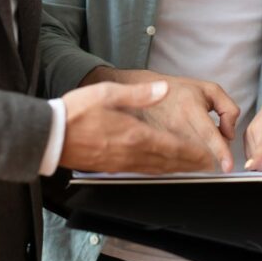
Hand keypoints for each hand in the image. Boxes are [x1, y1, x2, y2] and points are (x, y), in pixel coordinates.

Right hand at [83, 67, 240, 172]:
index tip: (211, 155)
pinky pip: (143, 171)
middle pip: (169, 161)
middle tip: (210, 166)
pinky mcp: (113, 167)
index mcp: (134, 134)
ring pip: (157, 169)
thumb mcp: (108, 93)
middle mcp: (132, 153)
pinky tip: (164, 169)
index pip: (172, 146)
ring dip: (178, 169)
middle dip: (191, 164)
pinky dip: (159, 171)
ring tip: (194, 169)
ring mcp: (122, 163)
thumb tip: (162, 89)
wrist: (50, 136)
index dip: (194, 153)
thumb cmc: (77, 112)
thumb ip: (138, 94)